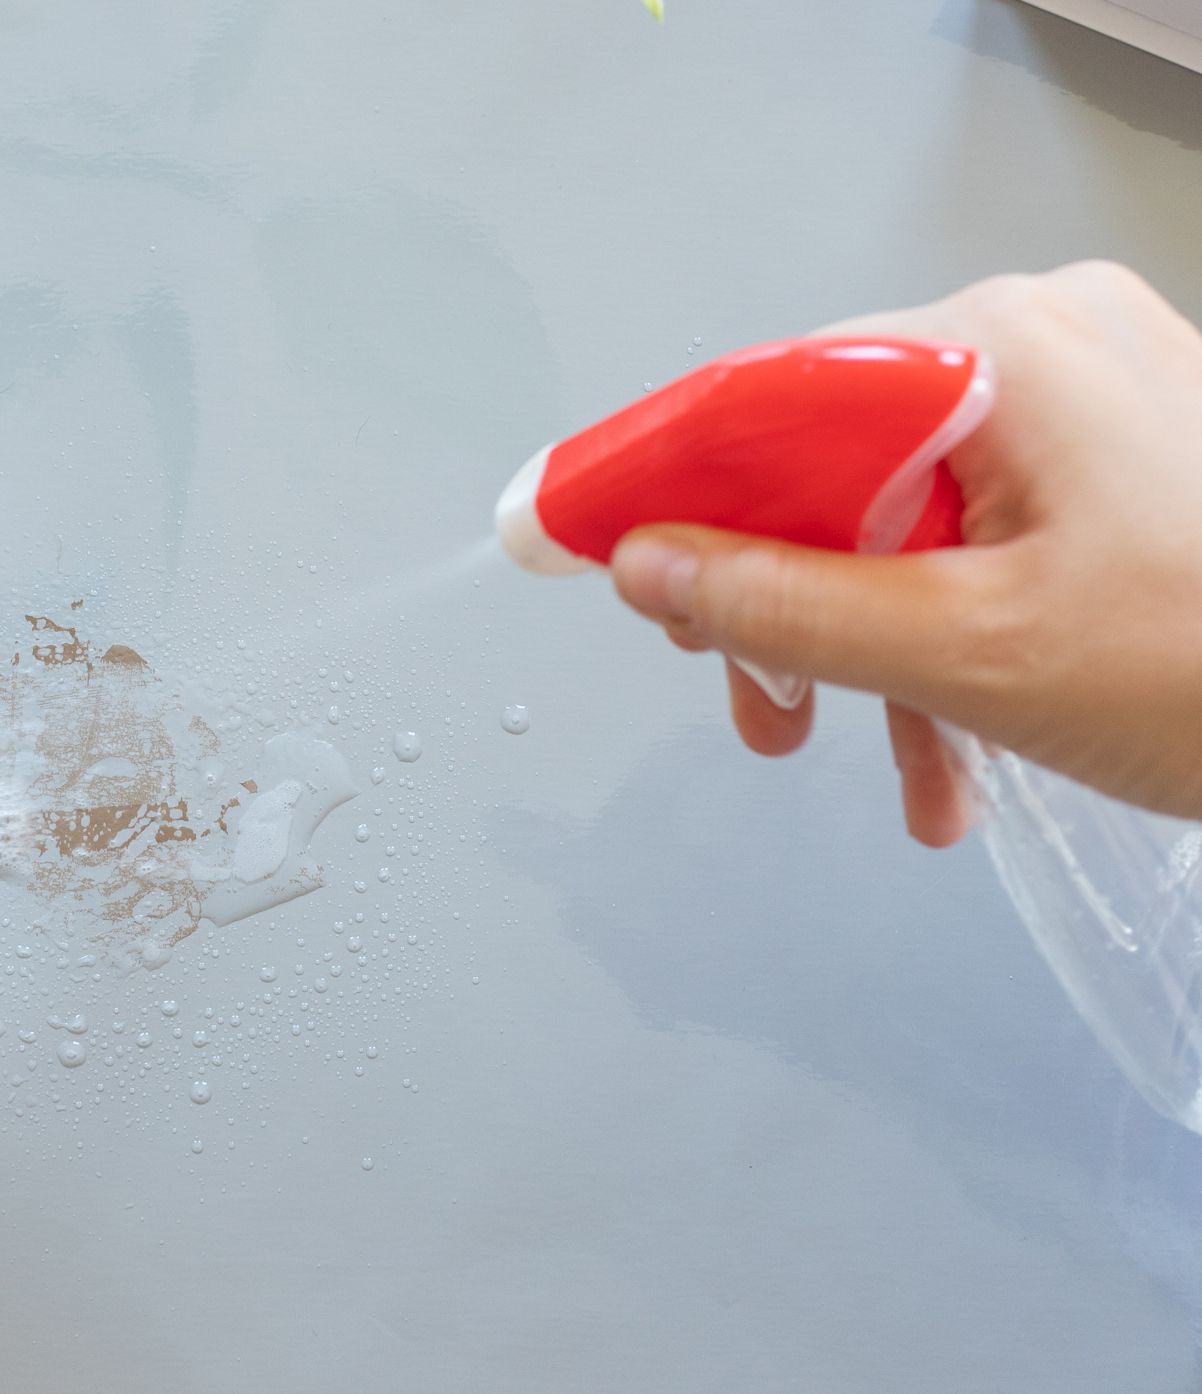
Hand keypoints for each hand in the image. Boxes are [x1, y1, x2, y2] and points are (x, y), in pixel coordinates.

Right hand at [607, 261, 1201, 844]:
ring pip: (898, 516)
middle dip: (781, 607)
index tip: (563, 542)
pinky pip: (975, 530)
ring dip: (866, 650)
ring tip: (875, 762)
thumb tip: (644, 564)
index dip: (655, 484)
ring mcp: (1088, 391)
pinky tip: (947, 747)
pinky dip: (942, 635)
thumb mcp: (963, 651)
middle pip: (827, 465)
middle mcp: (1038, 339)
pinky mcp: (1120, 452)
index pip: (763, 397)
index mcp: (997, 348)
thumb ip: (780, 603)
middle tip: (759, 709)